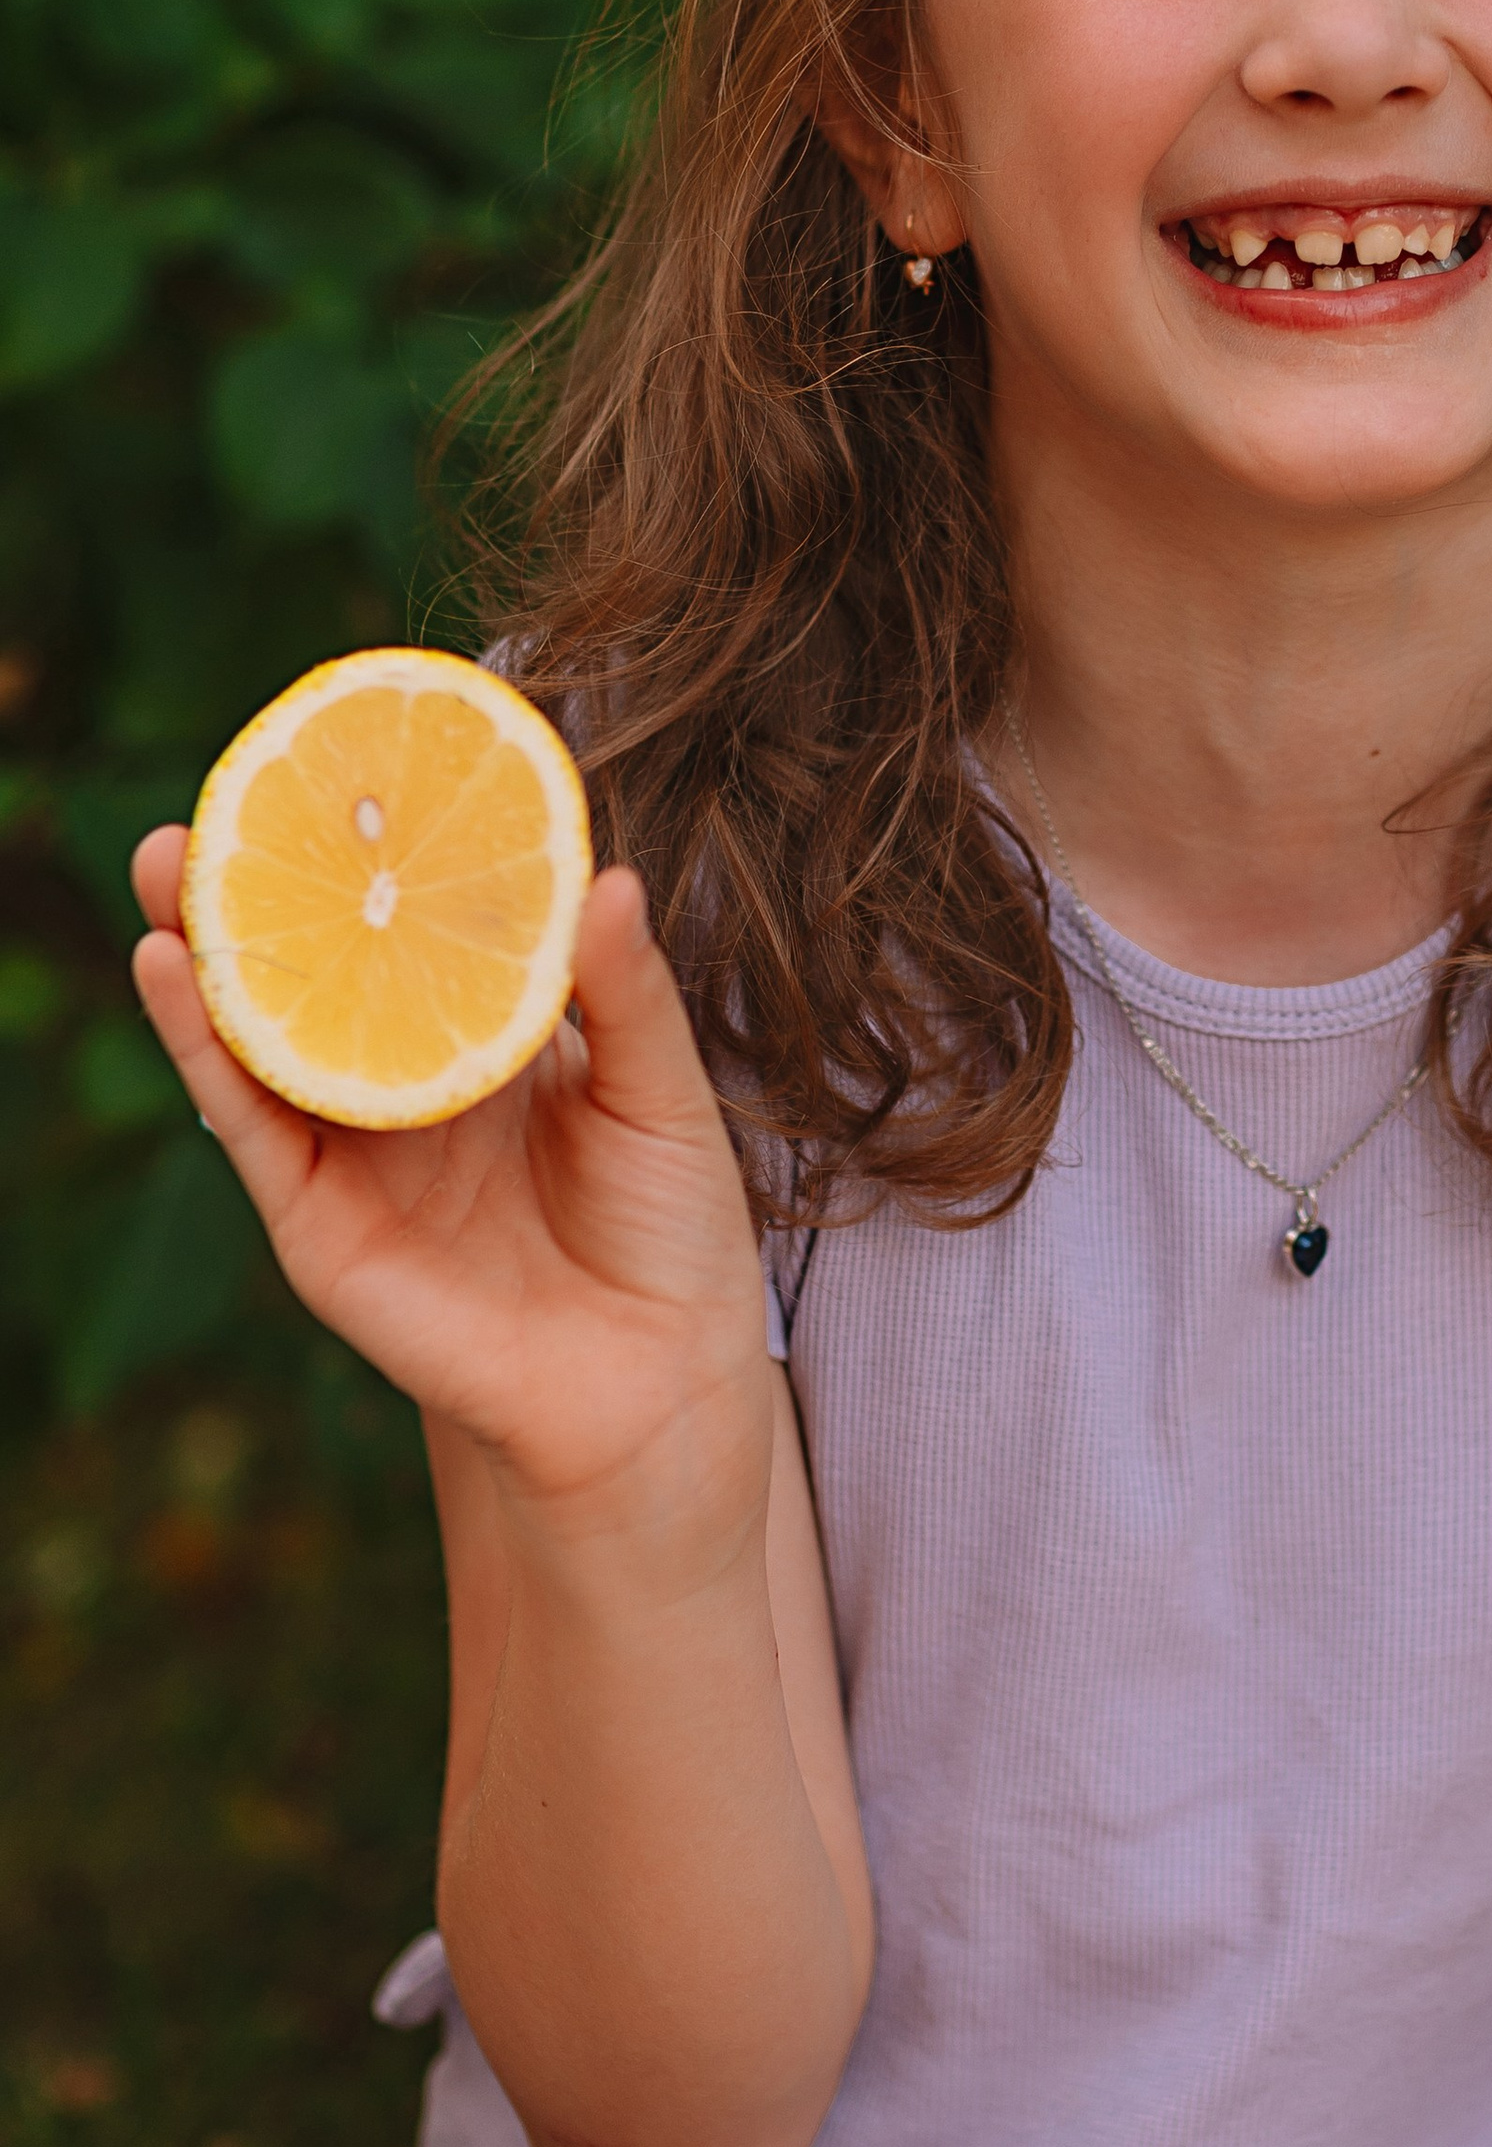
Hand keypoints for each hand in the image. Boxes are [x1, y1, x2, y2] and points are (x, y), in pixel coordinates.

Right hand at [130, 828, 771, 1558]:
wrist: (652, 1384)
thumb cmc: (670, 1232)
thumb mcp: (663, 1092)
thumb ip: (627, 991)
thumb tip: (610, 873)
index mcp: (496, 1033)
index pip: (427, 926)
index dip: (386, 853)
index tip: (352, 762)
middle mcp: (411, 1082)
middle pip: (326, 967)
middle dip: (269, 887)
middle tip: (225, 791)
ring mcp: (355, 1150)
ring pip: (263, 1034)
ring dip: (208, 950)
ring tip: (167, 863)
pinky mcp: (319, 1221)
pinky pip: (250, 1126)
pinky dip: (205, 1051)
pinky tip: (175, 977)